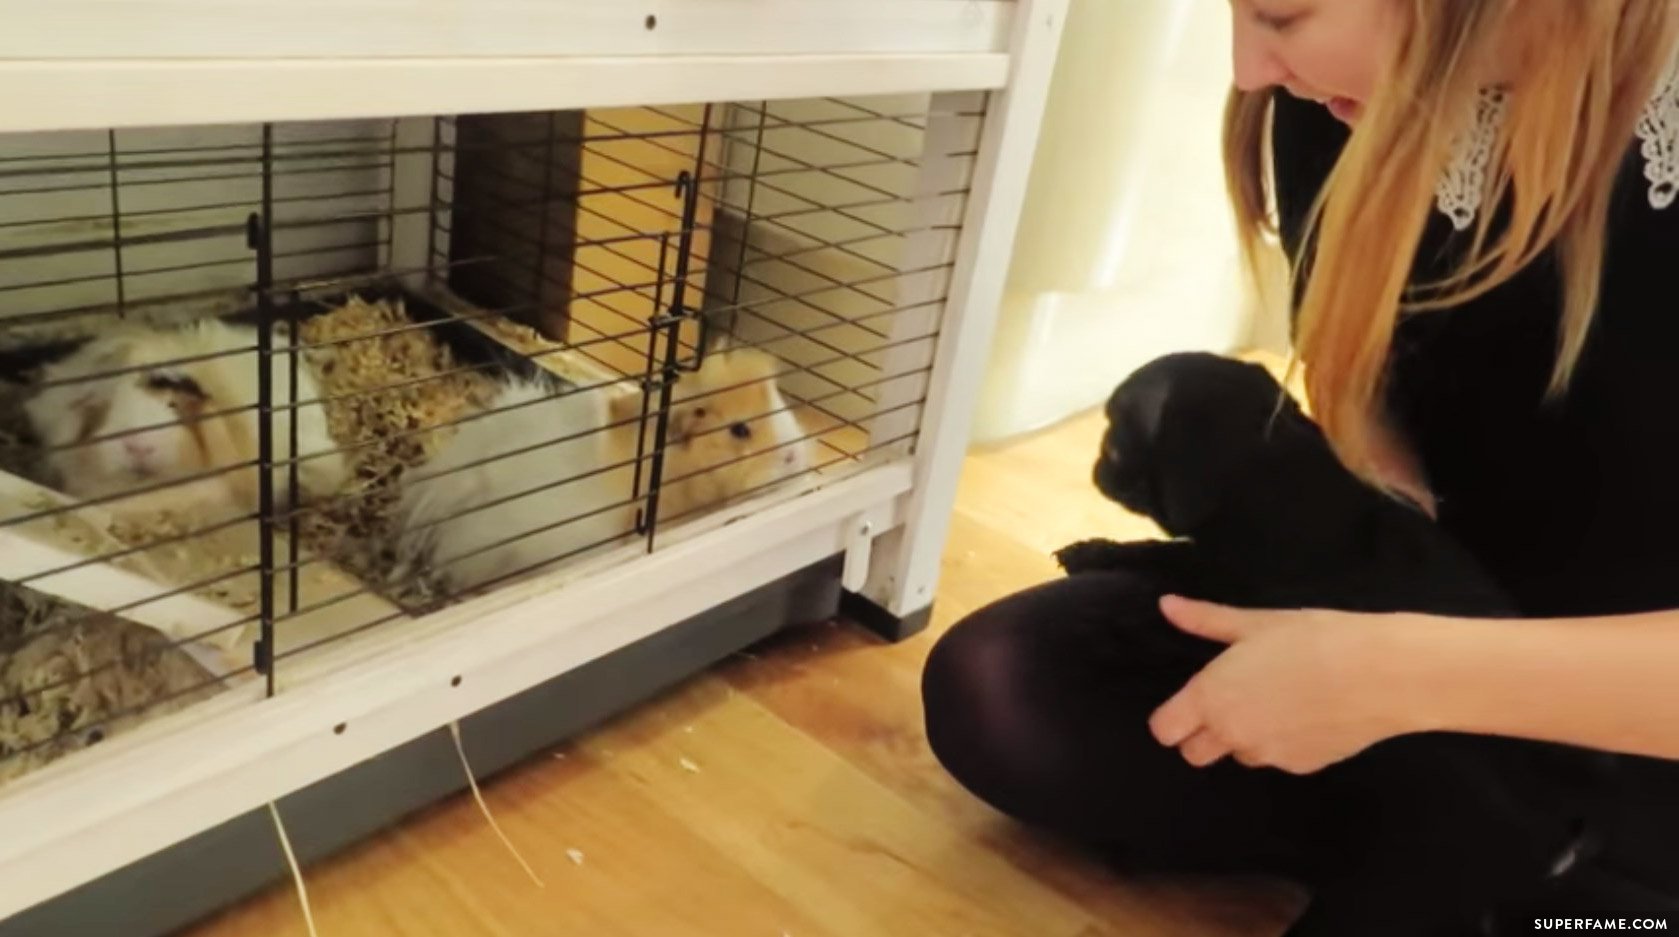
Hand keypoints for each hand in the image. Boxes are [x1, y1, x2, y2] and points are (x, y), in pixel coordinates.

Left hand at [1148, 595, 1429, 774]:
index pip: (1164, 731)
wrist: (1381, 675)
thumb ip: (1206, 620)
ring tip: (1279, 700)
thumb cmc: (1313, 639)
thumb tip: (1167, 605)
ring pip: (1239, 755)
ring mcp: (1268, 755)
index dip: (1172, 718)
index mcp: (1212, 698)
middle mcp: (1232, 733)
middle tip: (1231, 702)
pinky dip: (1283, 743)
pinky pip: (1276, 759)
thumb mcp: (1256, 623)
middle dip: (1204, 734)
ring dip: (1246, 736)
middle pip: (1194, 753)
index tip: (1190, 702)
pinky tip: (1308, 714)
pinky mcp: (1301, 767)